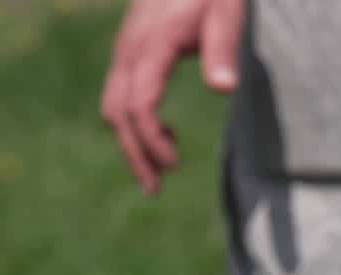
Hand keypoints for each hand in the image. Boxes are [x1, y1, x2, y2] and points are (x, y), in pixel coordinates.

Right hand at [100, 0, 244, 194]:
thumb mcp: (226, 10)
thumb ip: (223, 47)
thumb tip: (225, 89)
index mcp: (151, 45)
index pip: (138, 105)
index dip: (151, 140)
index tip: (175, 164)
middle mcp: (130, 50)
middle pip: (118, 113)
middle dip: (134, 154)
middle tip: (155, 189)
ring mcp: (126, 50)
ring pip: (114, 106)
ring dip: (131, 143)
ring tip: (157, 175)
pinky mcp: (131, 51)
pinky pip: (121, 95)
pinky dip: (133, 123)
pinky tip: (163, 135)